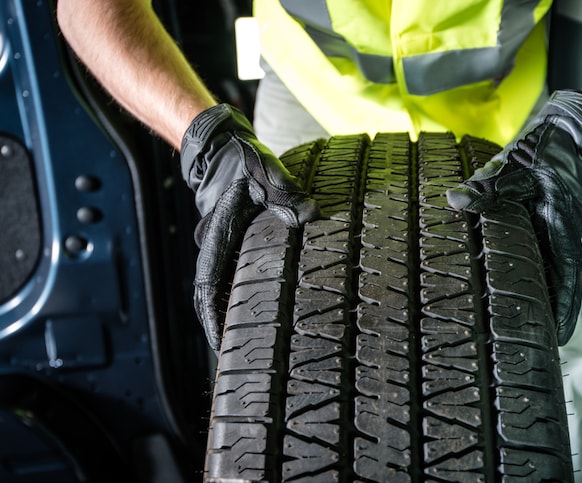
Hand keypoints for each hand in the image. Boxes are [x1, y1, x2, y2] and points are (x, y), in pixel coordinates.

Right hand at [180, 104, 318, 349]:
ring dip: (236, 316)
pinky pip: (237, 278)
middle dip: (225, 329)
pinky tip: (266, 313)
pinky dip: (246, 297)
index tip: (219, 347)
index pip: (209, 288)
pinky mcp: (235, 247)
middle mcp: (218, 250)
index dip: (213, 320)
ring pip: (225, 291)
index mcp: (219, 238)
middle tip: (243, 362)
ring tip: (258, 348)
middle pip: (215, 299)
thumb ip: (285, 193)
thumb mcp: (264, 172)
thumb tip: (310, 214)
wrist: (223, 148)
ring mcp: (225, 250)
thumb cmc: (240, 160)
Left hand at [446, 90, 581, 344]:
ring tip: (533, 329)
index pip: (566, 273)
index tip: (559, 333)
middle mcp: (566, 232)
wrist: (570, 131)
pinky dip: (540, 276)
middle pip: (563, 281)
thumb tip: (455, 199)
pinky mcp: (553, 225)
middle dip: (554, 312)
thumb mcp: (514, 164)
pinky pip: (549, 257)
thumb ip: (485, 185)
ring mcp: (561, 230)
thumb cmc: (548, 147)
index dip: (564, 305)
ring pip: (556, 271)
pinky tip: (525, 290)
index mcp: (561, 222)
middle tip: (543, 344)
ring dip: (548, 297)